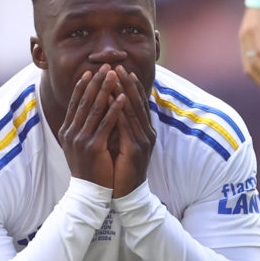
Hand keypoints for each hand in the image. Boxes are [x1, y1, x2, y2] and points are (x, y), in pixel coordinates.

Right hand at [57, 65, 122, 188]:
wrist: (89, 192)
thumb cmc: (90, 169)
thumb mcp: (81, 146)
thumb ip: (83, 129)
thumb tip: (91, 110)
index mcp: (67, 131)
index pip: (75, 103)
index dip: (83, 86)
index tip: (91, 72)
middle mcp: (71, 133)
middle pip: (84, 101)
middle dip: (95, 82)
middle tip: (105, 66)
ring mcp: (81, 139)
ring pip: (94, 108)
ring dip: (105, 89)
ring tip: (114, 75)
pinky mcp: (93, 147)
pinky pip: (105, 123)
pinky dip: (114, 109)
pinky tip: (122, 97)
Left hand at [111, 69, 155, 196]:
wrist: (126, 193)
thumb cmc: (121, 169)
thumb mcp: (123, 144)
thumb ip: (122, 128)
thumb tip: (114, 109)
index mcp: (145, 132)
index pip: (139, 104)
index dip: (132, 87)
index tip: (124, 71)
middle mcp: (147, 134)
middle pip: (138, 103)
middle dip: (128, 84)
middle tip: (118, 67)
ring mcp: (143, 141)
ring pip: (132, 111)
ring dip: (124, 93)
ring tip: (115, 78)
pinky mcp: (135, 149)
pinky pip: (126, 126)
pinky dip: (119, 111)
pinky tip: (112, 99)